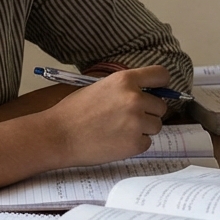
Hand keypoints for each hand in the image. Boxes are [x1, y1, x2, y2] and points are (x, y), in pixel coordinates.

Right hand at [43, 66, 169, 165]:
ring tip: (118, 130)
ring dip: (142, 128)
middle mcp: (135, 99)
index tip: (156, 91)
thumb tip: (147, 95)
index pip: (161, 75)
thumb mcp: (100, 87)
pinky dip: (134, 143)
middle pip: (161, 106)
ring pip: (156, 125)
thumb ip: (125, 88)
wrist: (58, 135)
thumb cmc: (74, 111)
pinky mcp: (135, 143)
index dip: (160, 84)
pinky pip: (146, 142)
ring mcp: (136, 122)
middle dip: (148, 112)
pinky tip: (115, 141)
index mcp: (125, 80)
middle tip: (126, 118)